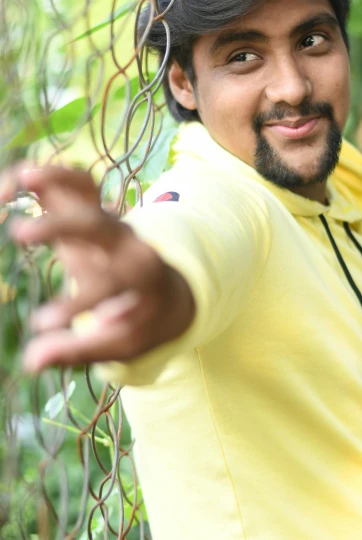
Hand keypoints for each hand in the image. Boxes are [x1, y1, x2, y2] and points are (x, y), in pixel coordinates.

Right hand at [0, 165, 194, 373]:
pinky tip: (9, 186)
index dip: (77, 302)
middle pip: (96, 223)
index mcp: (139, 275)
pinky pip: (71, 182)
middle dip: (60, 224)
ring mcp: (108, 219)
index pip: (110, 282)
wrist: (168, 290)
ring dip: (51, 179)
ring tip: (9, 186)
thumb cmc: (141, 321)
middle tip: (18, 235)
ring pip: (85, 186)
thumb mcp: (119, 344)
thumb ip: (76, 350)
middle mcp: (125, 240)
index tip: (41, 325)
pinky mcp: (92, 210)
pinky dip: (43, 176)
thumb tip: (30, 362)